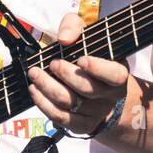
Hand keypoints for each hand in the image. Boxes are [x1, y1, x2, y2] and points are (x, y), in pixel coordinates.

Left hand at [26, 12, 129, 134]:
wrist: (98, 89)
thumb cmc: (90, 56)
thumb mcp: (87, 36)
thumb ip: (75, 27)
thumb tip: (64, 38)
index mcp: (117, 72)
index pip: (113, 74)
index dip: (98, 68)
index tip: (81, 59)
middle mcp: (109, 95)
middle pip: (86, 88)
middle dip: (65, 74)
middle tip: (52, 63)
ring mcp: (95, 112)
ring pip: (69, 102)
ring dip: (48, 87)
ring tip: (35, 74)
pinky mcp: (81, 125)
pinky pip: (60, 117)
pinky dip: (43, 103)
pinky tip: (35, 90)